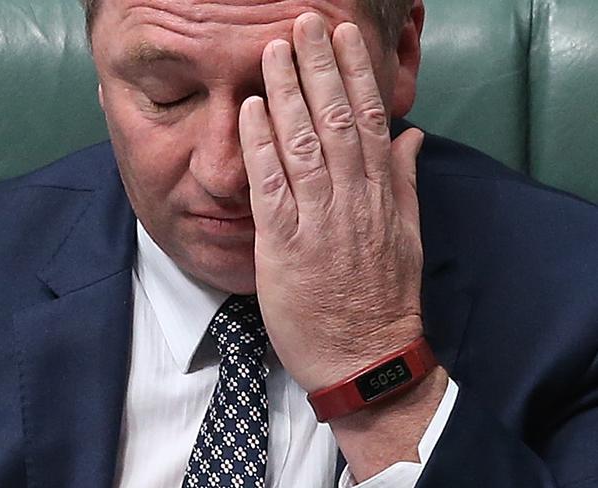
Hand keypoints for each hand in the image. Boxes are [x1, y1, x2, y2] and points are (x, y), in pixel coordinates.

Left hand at [239, 13, 425, 393]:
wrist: (365, 358)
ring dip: (287, 92)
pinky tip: (251, 109)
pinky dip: (261, 144)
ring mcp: (319, 220)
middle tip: (305, 23)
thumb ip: (405, 182)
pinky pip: (272, 186)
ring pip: (304, 143)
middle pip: (337, 120)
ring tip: (274, 49)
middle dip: (319, 67)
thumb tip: (409, 136)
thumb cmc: (382, 300)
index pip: (371, 120)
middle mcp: (352, 199)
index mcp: (382, 195)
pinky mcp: (285, 244)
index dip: (357, 74)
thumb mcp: (407, 237)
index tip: (344, 38)